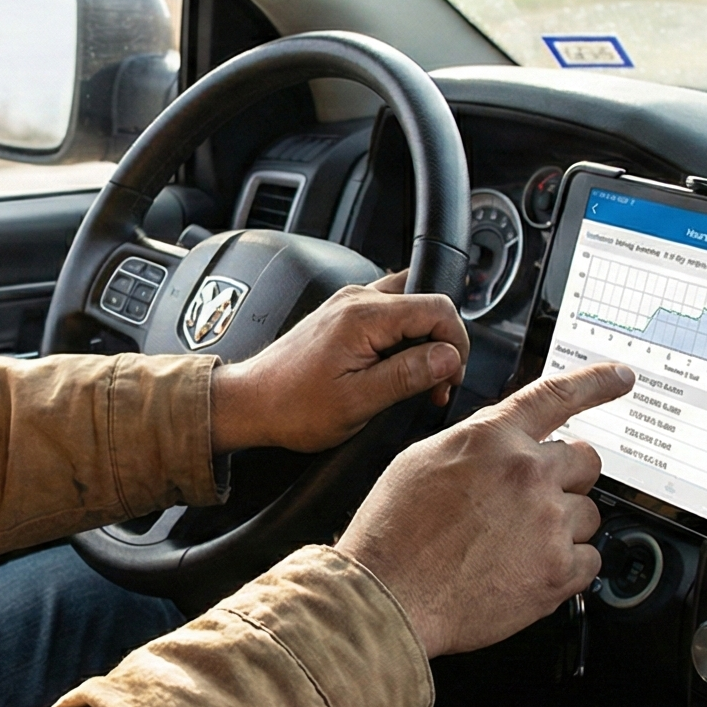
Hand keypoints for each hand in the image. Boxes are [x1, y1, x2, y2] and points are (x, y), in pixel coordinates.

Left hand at [208, 272, 467, 454]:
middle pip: (427, 302)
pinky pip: (388, 312)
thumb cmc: (294, 407)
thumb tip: (448, 358)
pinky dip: (402, 336)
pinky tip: (395, 367)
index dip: (456, 344)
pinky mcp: (342, 314)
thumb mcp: (358, 402)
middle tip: (436, 383)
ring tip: (418, 377)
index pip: (438, 309)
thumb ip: (408, 375)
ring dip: (423, 338)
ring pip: (410, 304)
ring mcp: (348, 303)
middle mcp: (357, 299)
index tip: (450, 378)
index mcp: (364, 316)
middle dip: (442, 342)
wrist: (251, 402)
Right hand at [336, 361, 633, 657]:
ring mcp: (548, 522)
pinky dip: (566, 569)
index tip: (621, 377)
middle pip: (585, 462)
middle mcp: (528, 473)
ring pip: (587, 515)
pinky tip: (525, 572)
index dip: (597, 382)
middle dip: (566, 479)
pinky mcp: (558, 571)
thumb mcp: (423, 461)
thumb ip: (475, 445)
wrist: (389, 594)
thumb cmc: (395, 534)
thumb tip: (499, 446)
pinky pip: (589, 561)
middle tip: (534, 503)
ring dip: (562, 528)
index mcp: (493, 439)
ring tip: (515, 547)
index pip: (557, 396)